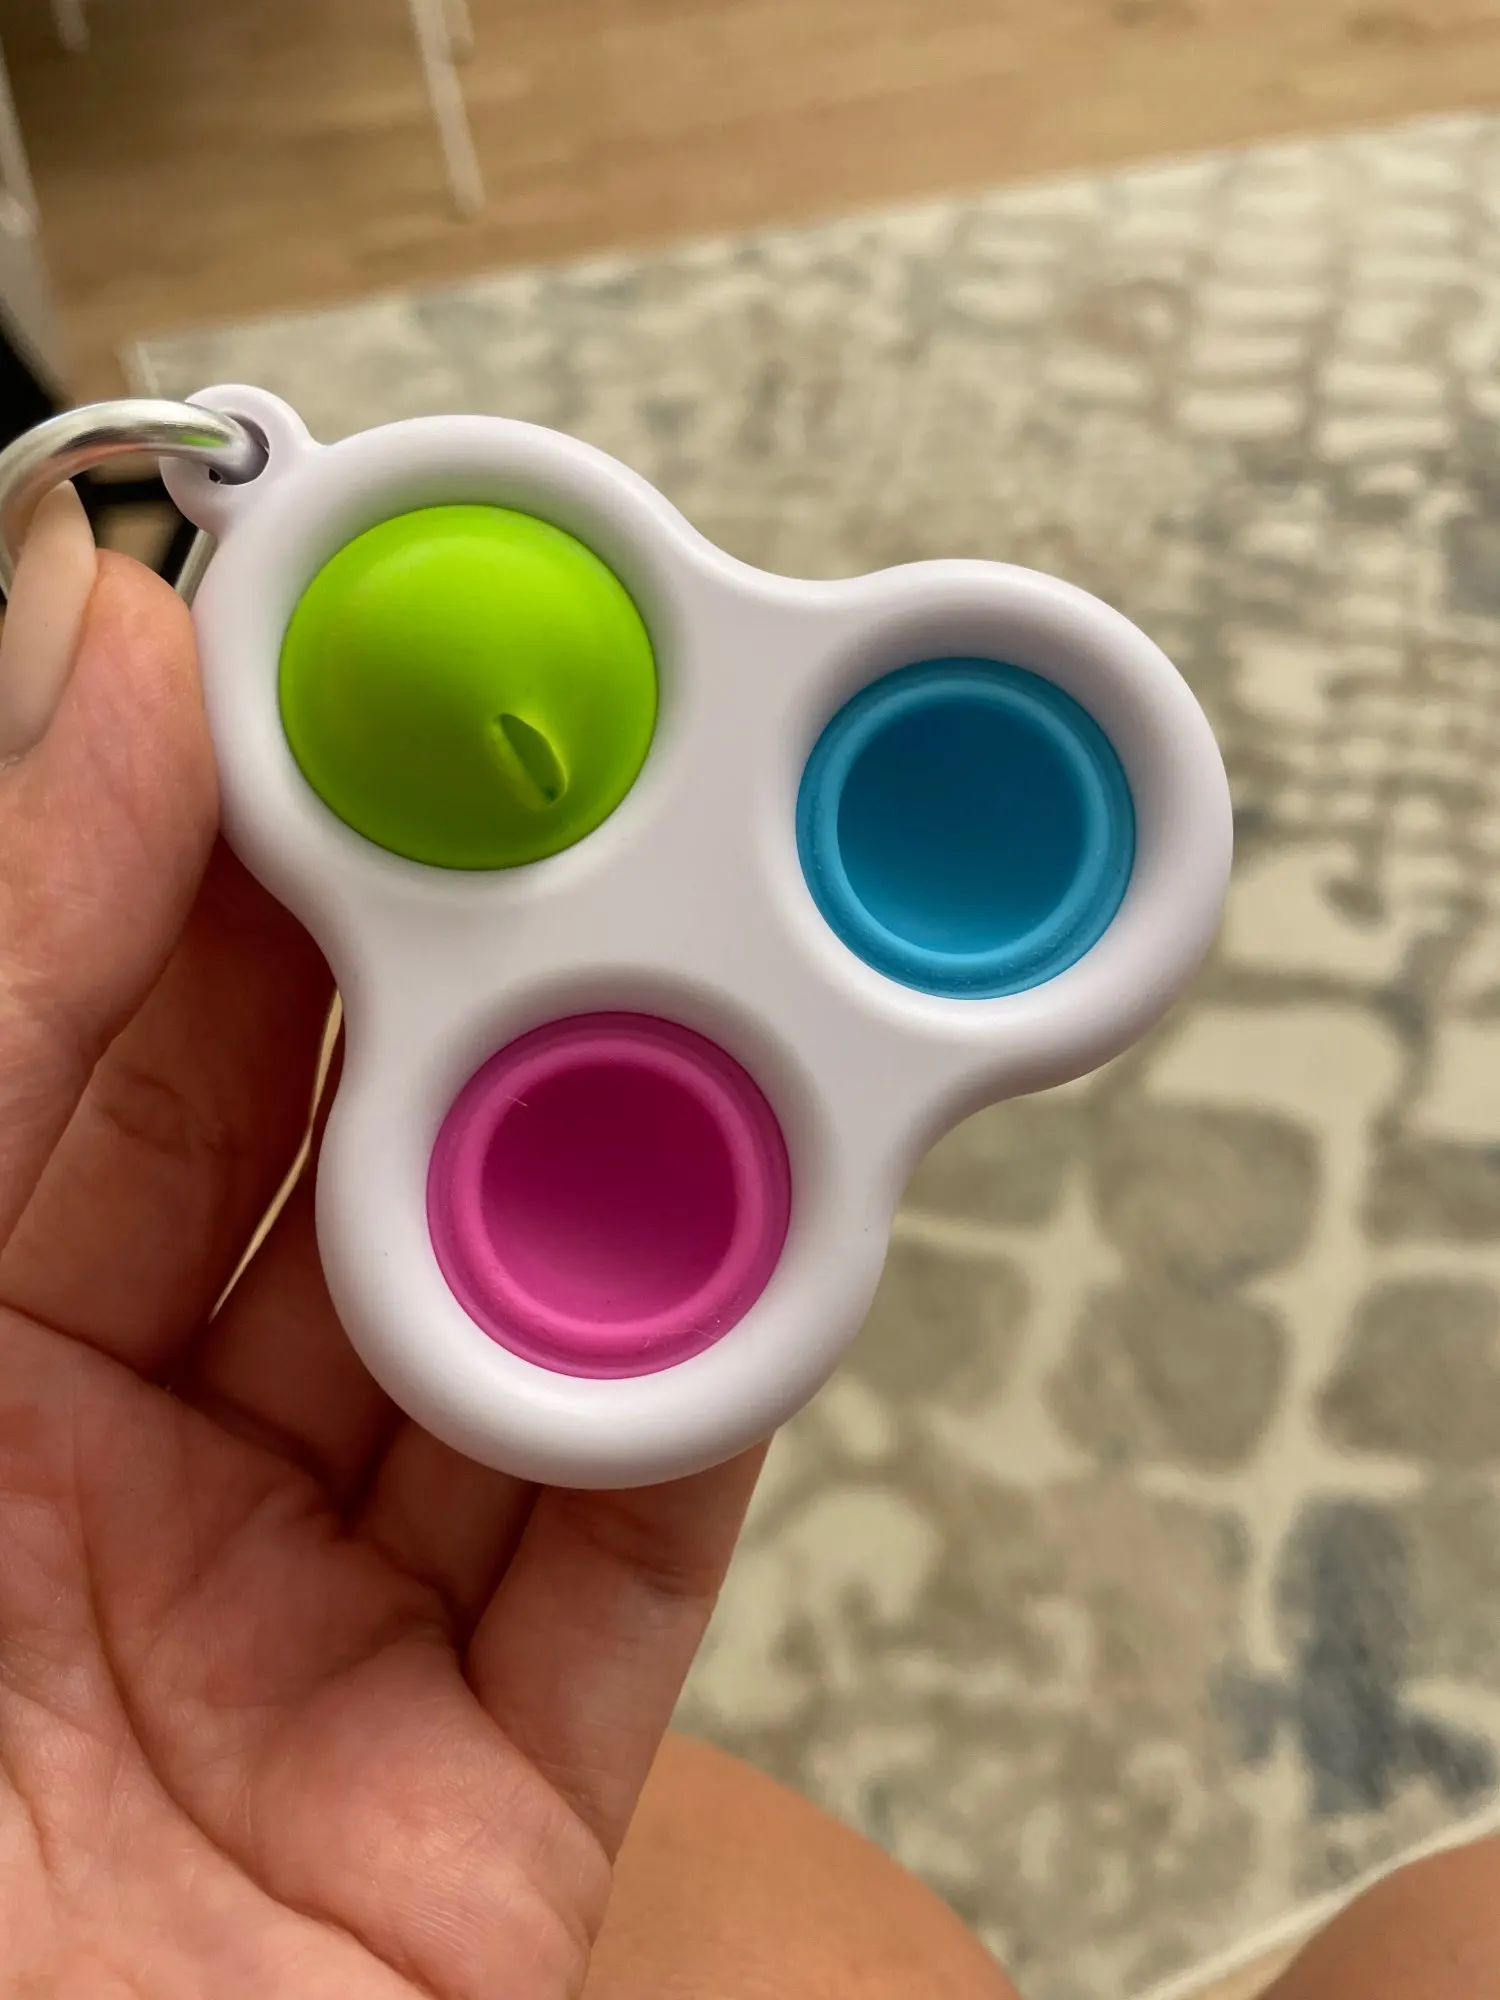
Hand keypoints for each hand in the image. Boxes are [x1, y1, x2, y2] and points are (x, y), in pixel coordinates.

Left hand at [0, 504, 760, 1997]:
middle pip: (332, 1153)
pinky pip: (616, 1571)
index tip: (353, 651)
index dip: (233, 815)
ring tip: (698, 992)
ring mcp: (299, 1641)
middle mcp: (107, 1480)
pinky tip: (753, 1236)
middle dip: (467, 963)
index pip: (109, 1012)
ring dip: (612, 1162)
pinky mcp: (468, 1817)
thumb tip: (83, 662)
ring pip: (507, 1333)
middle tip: (580, 785)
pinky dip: (696, 1395)